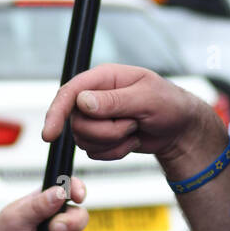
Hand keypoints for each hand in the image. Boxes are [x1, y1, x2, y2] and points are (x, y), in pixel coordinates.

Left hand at [0, 177, 87, 230]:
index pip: (69, 188)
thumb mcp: (16, 218)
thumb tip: (59, 191)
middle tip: (52, 230)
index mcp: (46, 203)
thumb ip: (38, 205)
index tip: (77, 196)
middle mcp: (57, 221)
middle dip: (70, 224)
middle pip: (81, 216)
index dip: (77, 189)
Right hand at [41, 63, 221, 163]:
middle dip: (106, 131)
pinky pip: (94, 152)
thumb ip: (114, 100)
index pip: (69, 92)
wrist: (180, 129)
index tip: (50, 135)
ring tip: (134, 130)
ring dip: (113, 142)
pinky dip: (115, 152)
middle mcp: (94, 97)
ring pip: (83, 139)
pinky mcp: (100, 136)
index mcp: (103, 78)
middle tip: (133, 124)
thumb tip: (82, 102)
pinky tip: (131, 141)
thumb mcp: (147, 98)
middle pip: (76, 123)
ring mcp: (96, 118)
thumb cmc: (169, 104)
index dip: (56, 112)